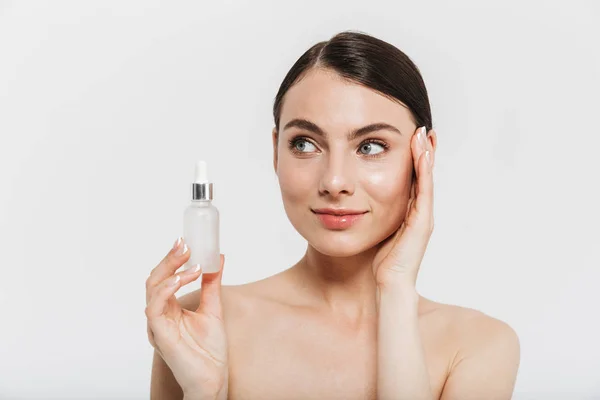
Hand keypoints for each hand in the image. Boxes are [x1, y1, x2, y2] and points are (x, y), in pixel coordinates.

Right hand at [145, 238, 227, 398]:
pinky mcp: (159, 333)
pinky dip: (167, 288)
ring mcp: (157, 323)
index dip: (172, 258)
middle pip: (156, 277)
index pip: (165, 276)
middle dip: (170, 258)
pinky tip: (183, 278)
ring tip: (191, 260)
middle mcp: (160, 313)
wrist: (212, 379)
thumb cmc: (209, 351)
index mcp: (170, 307)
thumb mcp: (213, 309)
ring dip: (171, 270)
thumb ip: (211, 285)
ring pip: (152, 287)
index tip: (185, 241)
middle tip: (185, 243)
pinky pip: (155, 306)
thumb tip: (217, 259)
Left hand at [372, 126, 434, 288]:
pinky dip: (425, 173)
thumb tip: (359, 199)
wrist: (389, 285)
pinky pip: (425, 192)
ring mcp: (424, 217)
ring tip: (424, 134)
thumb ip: (376, 214)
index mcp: (411, 213)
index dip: (416, 159)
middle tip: (422, 128)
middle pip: (425, 175)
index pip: (415, 179)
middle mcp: (421, 212)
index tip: (413, 137)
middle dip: (424, 151)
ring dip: (426, 156)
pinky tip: (423, 156)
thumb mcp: (378, 229)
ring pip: (427, 180)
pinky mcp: (422, 224)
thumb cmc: (382, 261)